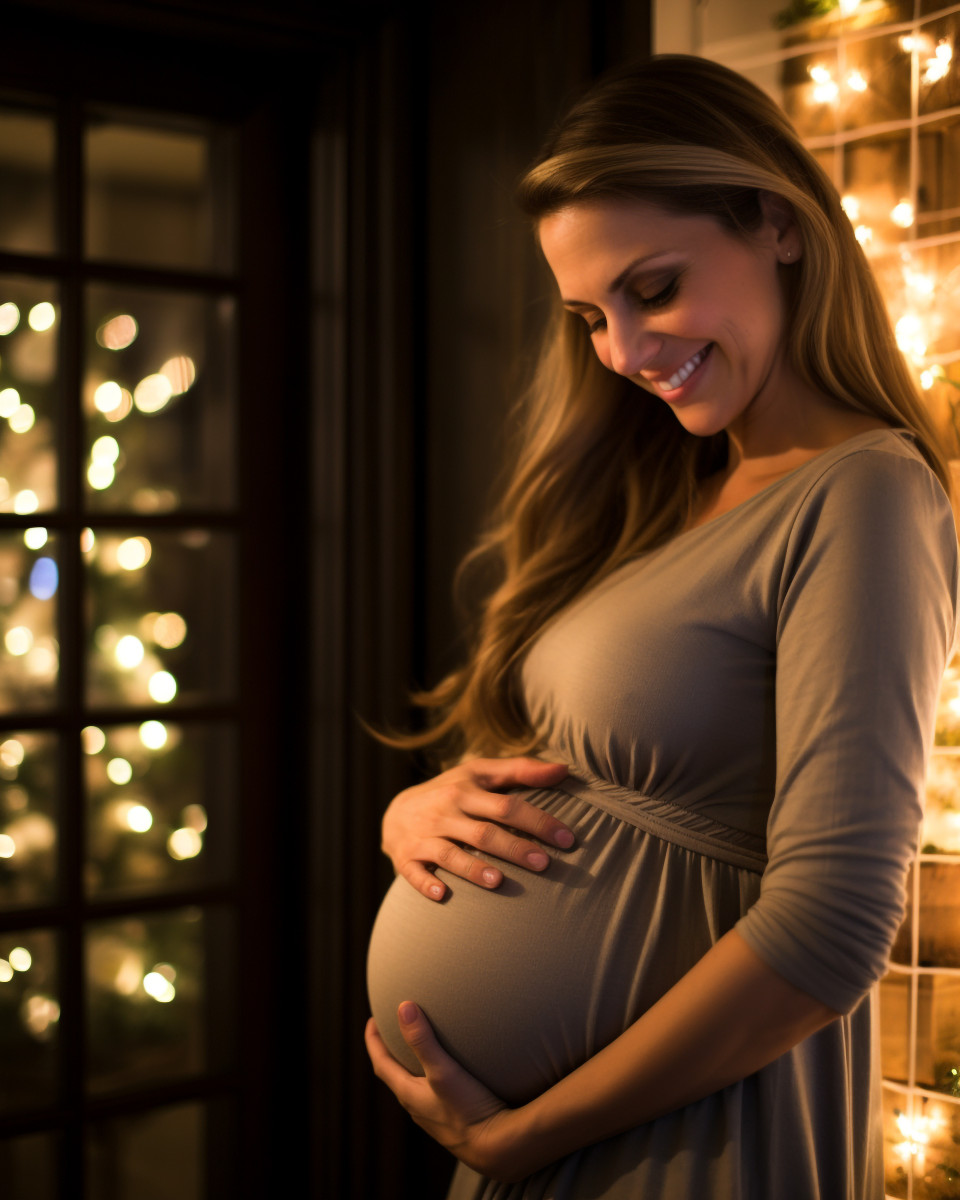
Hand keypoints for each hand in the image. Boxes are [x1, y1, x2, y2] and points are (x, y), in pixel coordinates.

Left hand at [365, 1003, 533, 1181]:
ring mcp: (432, 1115)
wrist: (496, 1148)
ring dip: (409, 1065)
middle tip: (392, 1029)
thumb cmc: (467, 1110)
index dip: (373, 1041)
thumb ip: (423, 1041)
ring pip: (413, 1085)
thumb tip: (404, 1007)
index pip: (381, 1064)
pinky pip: (430, 1092)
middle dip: (390, 1051)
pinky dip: (429, 1075)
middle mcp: (416, 1106)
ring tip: (418, 1047)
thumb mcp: (443, 1071)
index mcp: (408, 1094)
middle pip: (395, 1074)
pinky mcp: (450, 1118)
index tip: (372, 1021)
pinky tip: (447, 1071)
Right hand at [381, 757, 573, 899]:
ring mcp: (424, 837)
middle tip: (544, 863)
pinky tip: (443, 894)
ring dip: (473, 868)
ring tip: (500, 881)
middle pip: (483, 832)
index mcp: (466, 791)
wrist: (396, 812)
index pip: (507, 806)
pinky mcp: (406, 858)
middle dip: (514, 848)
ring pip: (450, 855)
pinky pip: (414, 873)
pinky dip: (426, 884)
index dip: (538, 821)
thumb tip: (564, 770)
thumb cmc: (452, 792)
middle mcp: (445, 813)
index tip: (567, 839)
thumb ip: (522, 770)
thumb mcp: (480, 773)